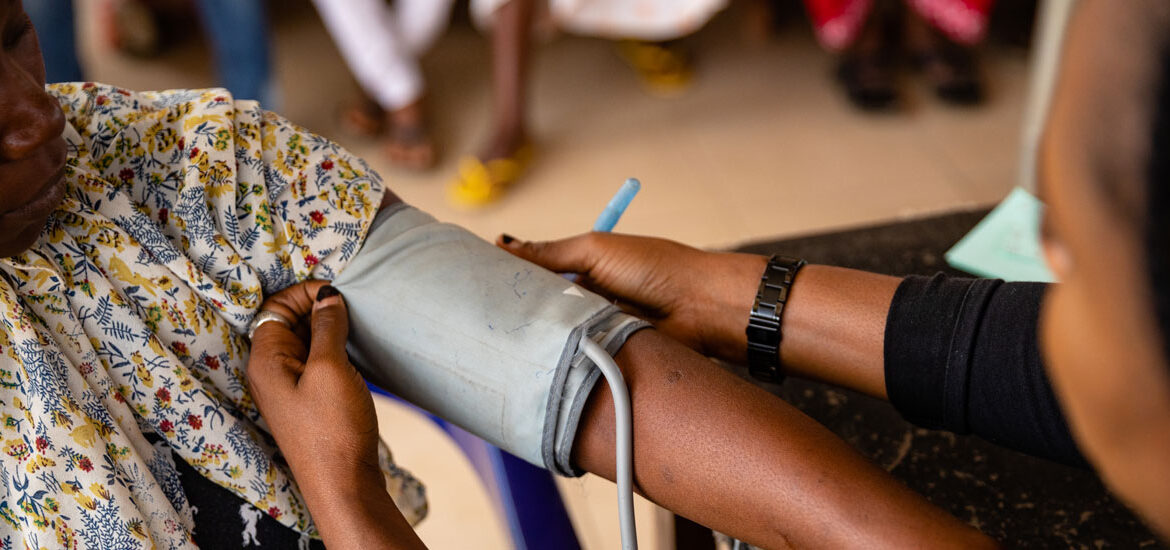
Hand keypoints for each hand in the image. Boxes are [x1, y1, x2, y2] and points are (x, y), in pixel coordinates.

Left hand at [247, 281, 425, 549]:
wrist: (343, 484)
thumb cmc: (333, 428)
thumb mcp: (330, 369)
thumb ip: (327, 327)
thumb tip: (327, 294)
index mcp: (266, 359)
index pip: (276, 307)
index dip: (304, 292)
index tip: (337, 291)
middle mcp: (272, 371)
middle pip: (289, 321)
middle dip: (318, 308)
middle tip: (352, 307)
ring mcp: (291, 387)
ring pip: (306, 342)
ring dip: (329, 329)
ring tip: (357, 326)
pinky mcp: (310, 401)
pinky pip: (317, 362)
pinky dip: (335, 349)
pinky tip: (356, 351)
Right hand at [498, 232, 766, 362]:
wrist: (701, 307)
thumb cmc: (655, 267)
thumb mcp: (596, 250)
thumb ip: (548, 252)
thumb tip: (501, 243)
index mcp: (580, 268)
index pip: (531, 274)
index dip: (503, 278)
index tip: (469, 282)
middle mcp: (582, 299)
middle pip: (535, 307)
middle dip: (510, 311)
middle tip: (473, 317)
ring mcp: (591, 330)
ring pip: (549, 336)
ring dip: (532, 336)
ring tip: (495, 337)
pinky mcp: (601, 356)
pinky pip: (570, 359)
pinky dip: (555, 359)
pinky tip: (531, 360)